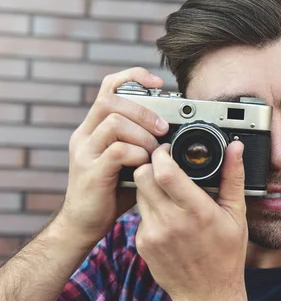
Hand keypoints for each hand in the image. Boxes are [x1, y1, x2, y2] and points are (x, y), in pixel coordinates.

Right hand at [58, 67, 168, 247]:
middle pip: (111, 100)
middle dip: (144, 110)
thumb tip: (174, 131)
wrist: (85, 224)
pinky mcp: (90, 171)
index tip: (158, 83)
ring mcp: (85, 152)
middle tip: (163, 128)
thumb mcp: (129, 160)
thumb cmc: (112, 191)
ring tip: (155, 151)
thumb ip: (143, 143)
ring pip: (114, 122)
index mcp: (94, 127)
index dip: (133, 77)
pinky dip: (137, 154)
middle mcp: (85, 134)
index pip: (109, 86)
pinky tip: (144, 165)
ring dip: (143, 134)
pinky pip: (117, 150)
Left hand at [134, 141, 247, 300]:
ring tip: (169, 192)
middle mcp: (170, 222)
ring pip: (139, 193)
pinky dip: (151, 209)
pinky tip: (167, 218)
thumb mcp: (236, 214)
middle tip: (163, 166)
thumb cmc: (226, 255)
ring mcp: (152, 234)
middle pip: (142, 177)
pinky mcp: (142, 244)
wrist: (206, 294)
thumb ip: (233, 177)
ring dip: (150, 186)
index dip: (161, 154)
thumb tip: (235, 147)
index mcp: (196, 211)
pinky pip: (139, 215)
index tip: (167, 150)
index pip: (164, 171)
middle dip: (151, 165)